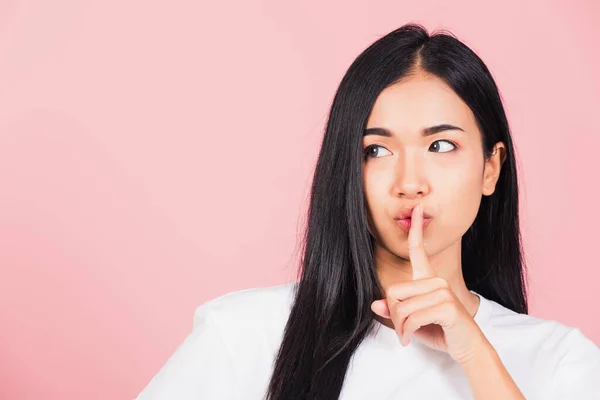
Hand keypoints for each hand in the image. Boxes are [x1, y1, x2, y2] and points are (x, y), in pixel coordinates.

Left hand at [371, 203, 489, 364]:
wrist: (468, 348)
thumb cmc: (441, 331)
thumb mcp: (412, 321)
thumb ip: (395, 311)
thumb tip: (374, 304)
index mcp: (429, 279)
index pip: (419, 250)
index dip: (416, 229)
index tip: (417, 208)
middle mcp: (436, 281)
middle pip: (394, 292)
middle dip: (393, 315)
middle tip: (402, 330)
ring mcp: (442, 292)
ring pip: (401, 308)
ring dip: (399, 327)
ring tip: (407, 336)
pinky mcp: (446, 306)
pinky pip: (412, 318)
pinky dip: (406, 333)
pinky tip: (410, 339)